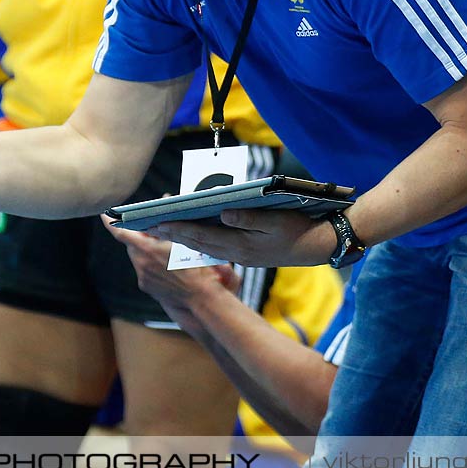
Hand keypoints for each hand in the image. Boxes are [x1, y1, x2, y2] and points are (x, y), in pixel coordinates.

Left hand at [103, 217, 237, 313]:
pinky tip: (165, 264)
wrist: (200, 296)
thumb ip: (168, 226)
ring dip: (146, 251)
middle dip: (139, 237)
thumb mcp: (183, 241)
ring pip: (138, 258)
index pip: (122, 234)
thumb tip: (163, 209)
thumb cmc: (196, 267)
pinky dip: (150, 264)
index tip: (105, 215)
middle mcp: (141, 264)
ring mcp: (143, 277)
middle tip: (151, 231)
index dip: (111, 223)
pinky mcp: (146, 286)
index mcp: (148, 250)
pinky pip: (143, 270)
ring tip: (163, 249)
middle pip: (132, 245)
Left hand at [149, 208, 338, 267]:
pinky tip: (192, 235)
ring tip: (163, 230)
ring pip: (203, 246)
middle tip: (150, 227)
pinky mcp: (246, 254)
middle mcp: (236, 253)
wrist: (316, 248)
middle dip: (172, 234)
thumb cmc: (297, 230)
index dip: (178, 228)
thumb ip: (248, 218)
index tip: (157, 221)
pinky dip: (199, 240)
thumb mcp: (275, 220)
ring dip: (183, 238)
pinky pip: (214, 247)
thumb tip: (223, 212)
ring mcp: (240, 255)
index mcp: (240, 245)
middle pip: (197, 243)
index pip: (201, 235)